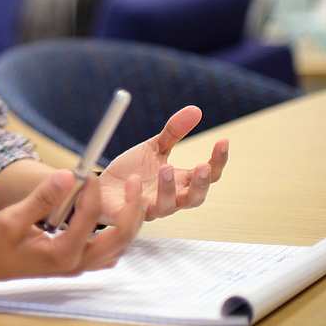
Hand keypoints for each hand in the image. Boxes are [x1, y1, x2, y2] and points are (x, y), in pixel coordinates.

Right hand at [0, 170, 143, 288]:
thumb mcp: (14, 217)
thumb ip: (43, 198)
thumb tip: (68, 175)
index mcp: (63, 253)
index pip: (90, 217)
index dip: (92, 189)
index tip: (87, 170)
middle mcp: (76, 263)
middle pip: (120, 237)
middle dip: (131, 208)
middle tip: (134, 182)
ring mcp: (79, 266)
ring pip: (120, 247)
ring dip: (129, 222)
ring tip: (132, 197)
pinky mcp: (76, 263)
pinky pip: (109, 253)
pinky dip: (118, 235)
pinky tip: (113, 219)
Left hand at [99, 106, 228, 223]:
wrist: (102, 188)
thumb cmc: (133, 170)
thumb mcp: (153, 148)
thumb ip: (173, 132)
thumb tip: (196, 109)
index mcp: (180, 182)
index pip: (208, 175)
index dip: (218, 161)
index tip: (223, 141)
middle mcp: (170, 199)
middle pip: (195, 199)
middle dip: (201, 185)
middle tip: (202, 166)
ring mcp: (150, 209)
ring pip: (167, 207)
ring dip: (168, 188)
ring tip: (165, 167)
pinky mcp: (127, 216)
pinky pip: (135, 214)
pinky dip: (135, 198)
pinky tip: (132, 180)